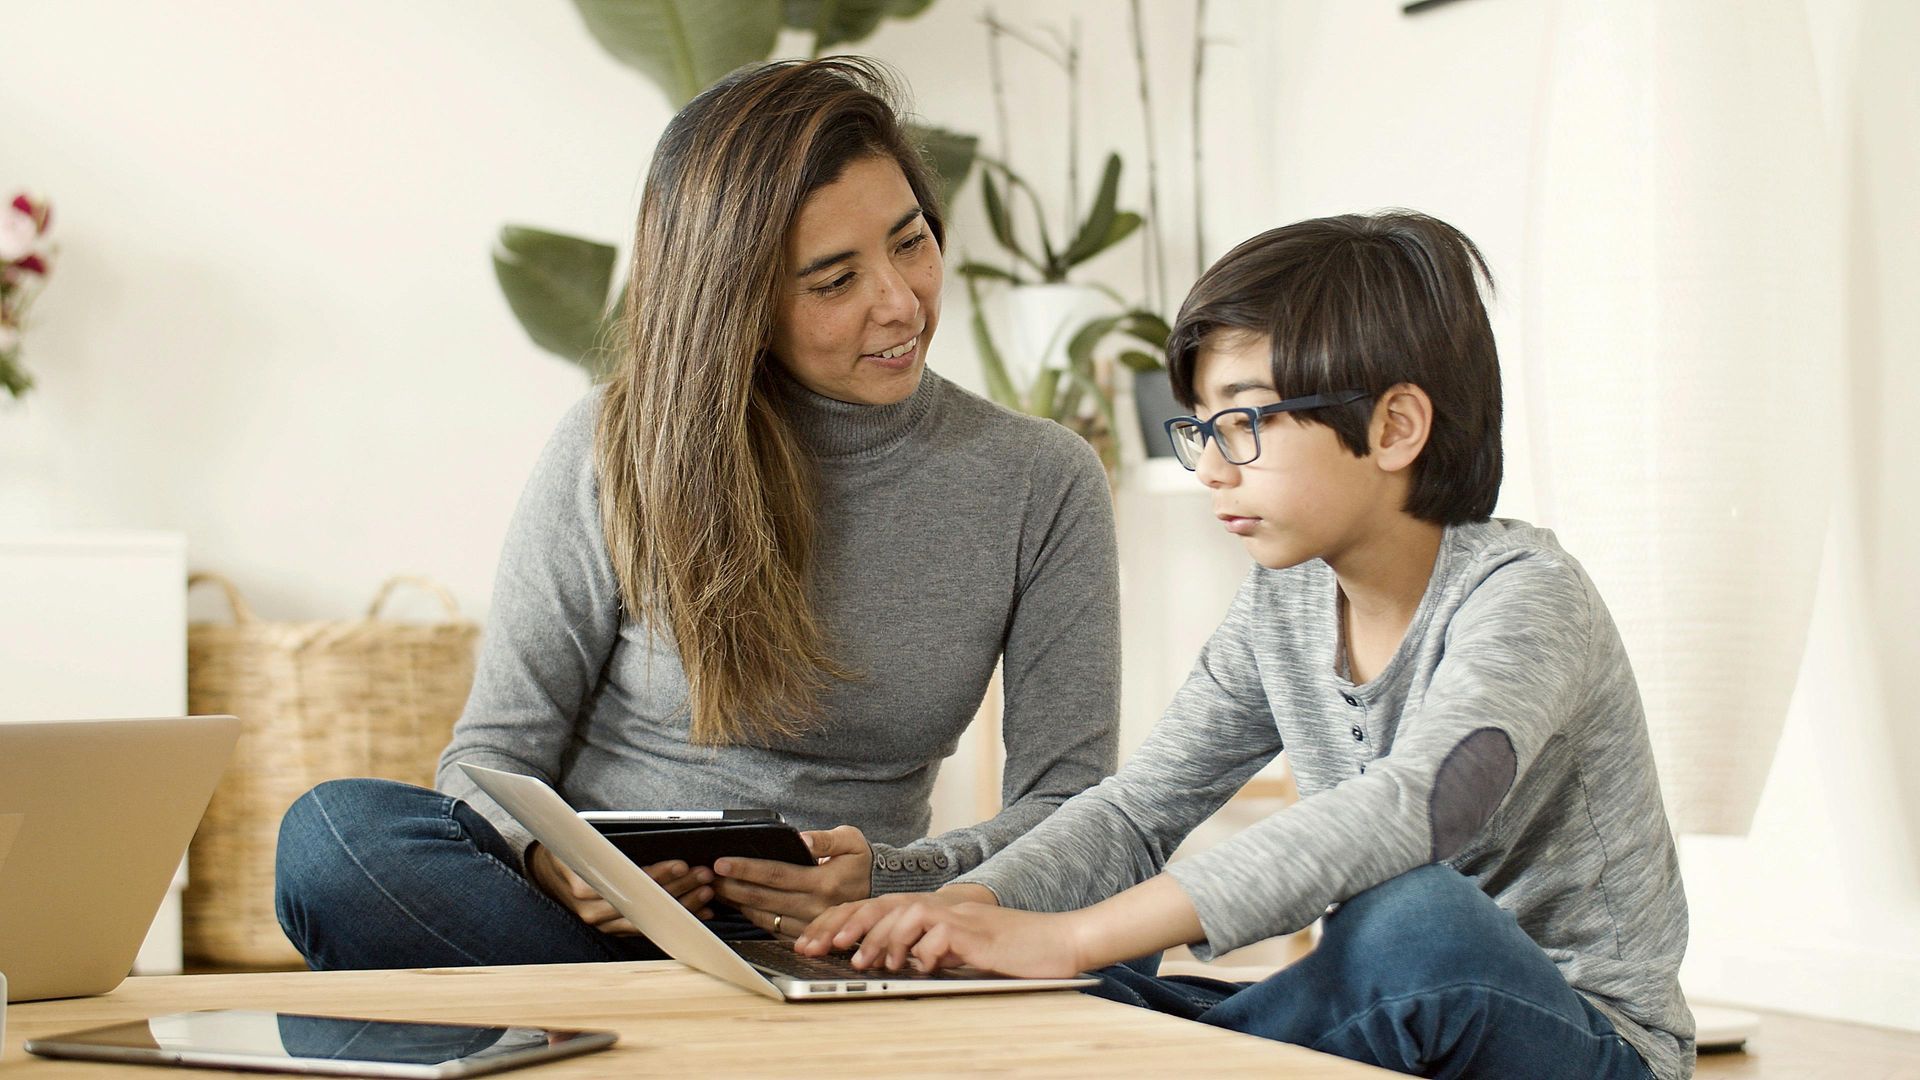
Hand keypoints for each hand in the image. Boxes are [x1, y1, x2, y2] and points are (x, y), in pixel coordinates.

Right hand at [526, 841, 712, 933]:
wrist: (545, 874)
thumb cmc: (568, 850)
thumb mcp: (578, 839)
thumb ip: (603, 844)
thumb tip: (644, 835)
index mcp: (583, 886)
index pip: (629, 882)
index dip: (658, 874)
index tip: (681, 865)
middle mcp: (592, 911)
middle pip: (644, 901)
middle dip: (678, 888)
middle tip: (704, 875)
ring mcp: (603, 923)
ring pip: (650, 918)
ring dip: (682, 905)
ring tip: (707, 892)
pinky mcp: (613, 929)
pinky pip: (648, 927)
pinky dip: (674, 919)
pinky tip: (697, 912)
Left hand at [710, 825, 871, 937]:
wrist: (879, 892)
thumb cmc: (860, 861)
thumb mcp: (851, 841)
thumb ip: (826, 839)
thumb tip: (802, 840)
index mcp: (824, 882)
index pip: (777, 874)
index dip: (747, 868)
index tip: (722, 862)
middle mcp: (815, 907)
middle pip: (764, 898)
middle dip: (732, 886)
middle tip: (707, 876)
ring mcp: (809, 924)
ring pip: (764, 916)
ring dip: (737, 903)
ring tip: (715, 889)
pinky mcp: (806, 934)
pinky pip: (773, 928)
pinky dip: (751, 917)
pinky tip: (737, 905)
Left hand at [795, 883, 994, 955]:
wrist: (1016, 938)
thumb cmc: (968, 943)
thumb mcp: (925, 945)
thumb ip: (898, 946)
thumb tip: (861, 959)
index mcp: (905, 909)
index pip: (860, 909)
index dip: (830, 925)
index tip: (806, 945)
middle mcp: (918, 906)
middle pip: (875, 907)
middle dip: (845, 927)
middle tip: (825, 949)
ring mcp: (940, 913)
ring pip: (900, 916)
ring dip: (879, 940)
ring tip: (863, 963)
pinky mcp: (962, 927)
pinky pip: (935, 934)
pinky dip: (921, 950)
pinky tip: (916, 965)